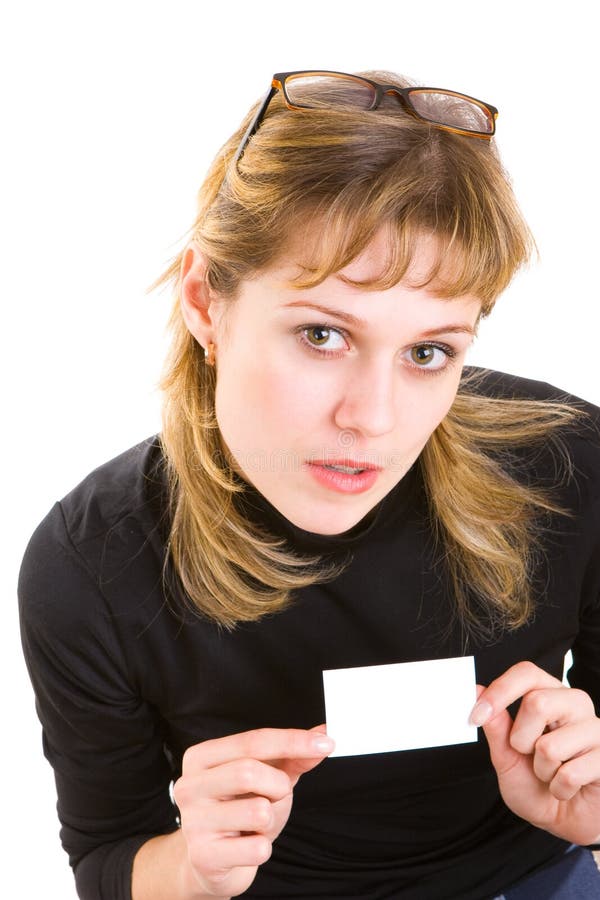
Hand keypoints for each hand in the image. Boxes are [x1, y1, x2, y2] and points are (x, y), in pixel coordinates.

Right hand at [173, 725, 333, 897]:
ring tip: (255, 825)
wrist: (212, 862)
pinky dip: (264, 848)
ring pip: (257, 811)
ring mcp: (193, 822)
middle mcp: (189, 786)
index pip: (252, 741)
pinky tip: (247, 847)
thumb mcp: (265, 778)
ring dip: (271, 819)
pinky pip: (257, 849)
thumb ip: (292, 756)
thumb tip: (322, 734)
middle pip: (248, 771)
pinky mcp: (203, 857)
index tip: (326, 743)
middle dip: (277, 786)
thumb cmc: (239, 811)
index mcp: (201, 757)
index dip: (292, 740)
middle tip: (276, 797)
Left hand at [471, 661, 599, 844]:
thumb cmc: (535, 784)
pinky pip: (570, 774)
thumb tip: (476, 690)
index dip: (500, 691)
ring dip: (542, 770)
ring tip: (552, 773)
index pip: (527, 673)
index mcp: (549, 694)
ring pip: (550, 745)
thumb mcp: (506, 757)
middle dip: (520, 739)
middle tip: (527, 755)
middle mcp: (574, 704)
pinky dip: (559, 789)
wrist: (564, 820)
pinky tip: (567, 788)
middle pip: (538, 702)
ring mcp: (595, 729)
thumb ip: (496, 726)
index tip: (476, 715)